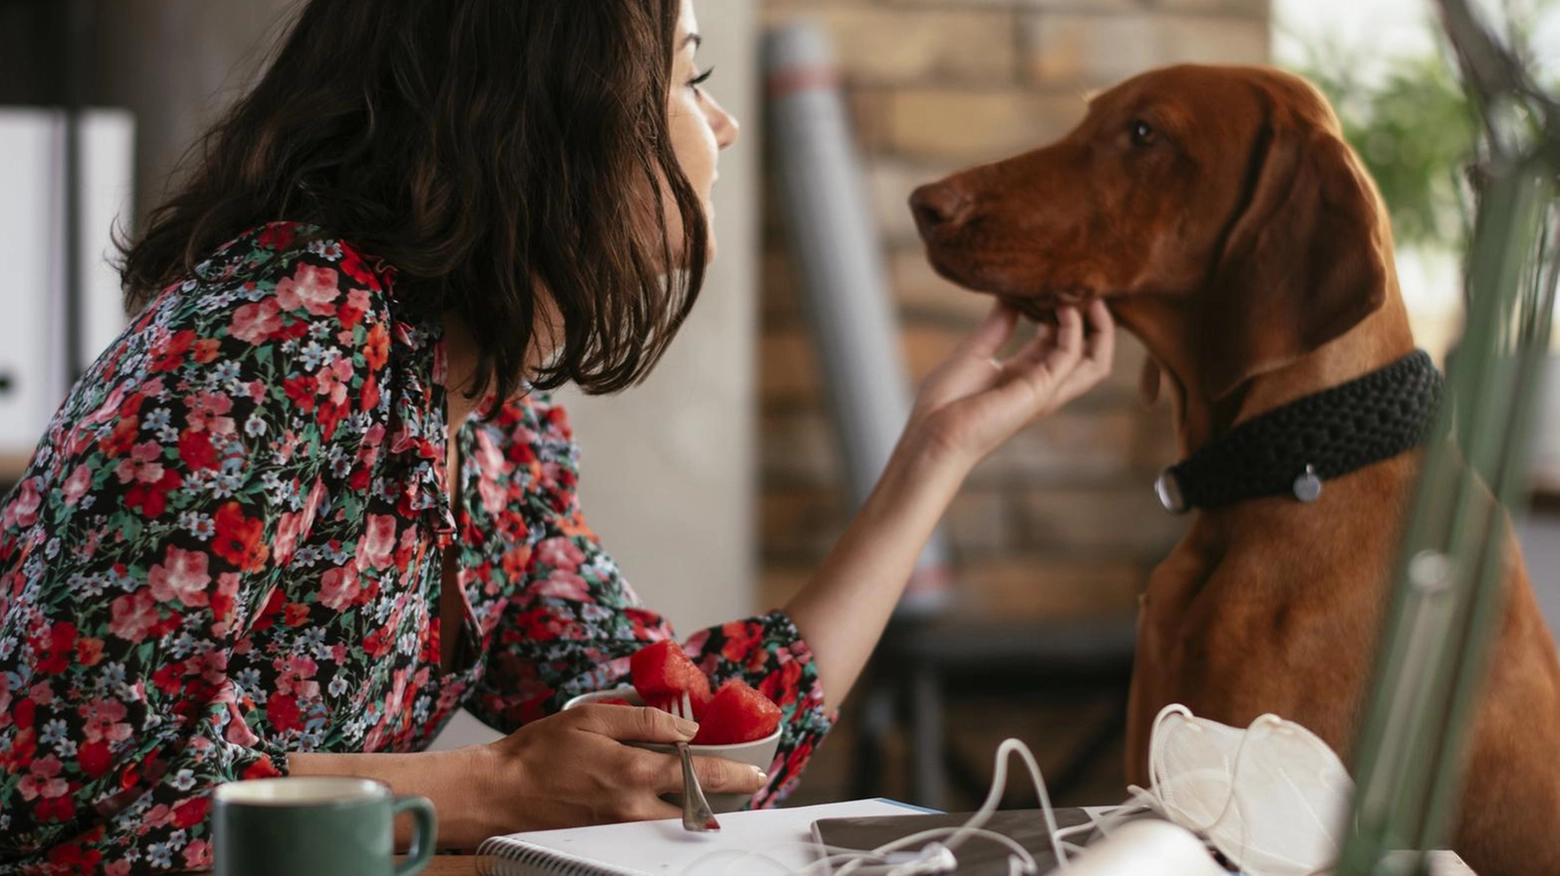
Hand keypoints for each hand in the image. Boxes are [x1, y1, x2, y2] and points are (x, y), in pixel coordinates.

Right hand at [465, 705, 766, 837]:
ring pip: (674, 823)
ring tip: (708, 789)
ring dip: (697, 807)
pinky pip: (649, 828)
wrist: (499, 792)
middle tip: (739, 783)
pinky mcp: (606, 837)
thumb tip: (685, 727)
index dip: (733, 772)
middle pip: (696, 808)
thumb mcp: (592, 717)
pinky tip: (667, 799)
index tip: (754, 771)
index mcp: (632, 772)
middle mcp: (632, 807)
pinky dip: (667, 814)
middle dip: (722, 797)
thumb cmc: (539, 751)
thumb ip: (643, 720)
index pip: (699, 773)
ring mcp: (620, 827)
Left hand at [907, 299, 1114, 469]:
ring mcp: (1045, 390)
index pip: (1060, 343)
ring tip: (1091, 297)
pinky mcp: (1042, 391)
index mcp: (1024, 375)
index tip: (1061, 287)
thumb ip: (998, 324)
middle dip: (1095, 322)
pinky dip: (1074, 330)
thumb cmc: (946, 399)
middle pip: (1088, 355)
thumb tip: (1011, 294)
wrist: (934, 431)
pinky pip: (1071, 356)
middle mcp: (1041, 384)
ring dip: (1099, 329)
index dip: (1066, 316)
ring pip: (1094, 362)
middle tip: (1088, 290)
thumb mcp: (975, 351)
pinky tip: (1064, 308)